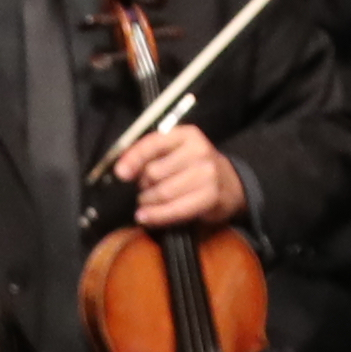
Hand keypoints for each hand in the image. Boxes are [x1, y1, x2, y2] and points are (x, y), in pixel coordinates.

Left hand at [105, 125, 246, 233]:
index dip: (133, 158)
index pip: (154, 143)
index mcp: (187, 135)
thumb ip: (149, 155)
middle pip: (154, 172)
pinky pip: (175, 209)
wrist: (230, 184)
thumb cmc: (194, 168)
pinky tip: (146, 217)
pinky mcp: (210, 196)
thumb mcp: (175, 152)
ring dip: (147, 202)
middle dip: (143, 185)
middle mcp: (199, 150)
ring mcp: (207, 173)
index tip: (120, 173)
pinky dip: (157, 215)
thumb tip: (122, 170)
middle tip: (144, 190)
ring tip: (146, 203)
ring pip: (162, 192)